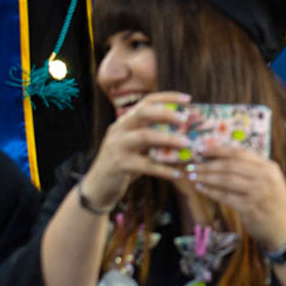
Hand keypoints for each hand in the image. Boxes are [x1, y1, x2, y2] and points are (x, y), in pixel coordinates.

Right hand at [77, 92, 192, 211]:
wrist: (98, 187)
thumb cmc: (124, 164)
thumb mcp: (137, 147)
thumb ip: (154, 137)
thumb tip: (186, 133)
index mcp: (124, 121)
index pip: (146, 102)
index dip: (167, 98)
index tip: (187, 99)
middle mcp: (119, 129)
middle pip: (143, 112)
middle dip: (167, 113)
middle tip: (185, 119)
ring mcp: (117, 146)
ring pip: (145, 136)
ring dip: (169, 139)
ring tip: (187, 144)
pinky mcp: (119, 164)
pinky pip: (145, 165)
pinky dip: (163, 169)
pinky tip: (177, 174)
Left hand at [189, 140, 285, 252]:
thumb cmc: (274, 203)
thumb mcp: (270, 180)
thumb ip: (252, 169)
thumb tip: (223, 160)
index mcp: (269, 166)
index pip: (240, 152)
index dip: (218, 150)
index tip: (202, 150)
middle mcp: (265, 176)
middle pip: (230, 165)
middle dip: (208, 164)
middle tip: (192, 165)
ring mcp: (258, 192)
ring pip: (226, 179)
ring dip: (206, 177)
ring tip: (192, 176)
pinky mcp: (249, 208)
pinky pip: (225, 197)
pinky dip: (210, 191)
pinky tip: (201, 189)